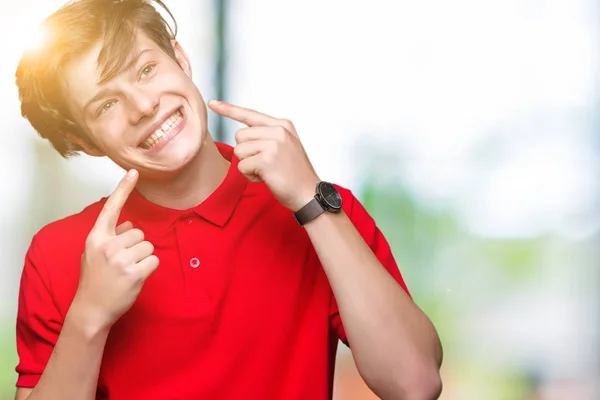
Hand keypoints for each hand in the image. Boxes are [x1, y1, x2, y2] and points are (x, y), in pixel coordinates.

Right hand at [73, 170, 158, 330]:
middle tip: (123, 263)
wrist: (92, 309)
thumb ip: (111, 236)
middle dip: (136, 246)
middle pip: (139, 232)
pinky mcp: (134, 272)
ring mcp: (120, 259)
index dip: (123, 189)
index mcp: (96, 237)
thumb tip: (130, 224)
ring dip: (143, 257)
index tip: (134, 171)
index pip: (111, 208)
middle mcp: (107, 245)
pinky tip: (135, 278)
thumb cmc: (95, 280)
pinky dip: (149, 268)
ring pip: (148, 246)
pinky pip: (154, 260)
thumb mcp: (95, 254)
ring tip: (128, 271)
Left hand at [208, 100, 319, 210]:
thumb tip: (241, 135)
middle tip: (266, 164)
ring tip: (268, 172)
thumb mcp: (286, 146)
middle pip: (239, 136)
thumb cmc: (295, 174)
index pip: (250, 114)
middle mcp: (279, 130)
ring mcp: (273, 144)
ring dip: (248, 165)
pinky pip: (242, 166)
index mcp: (283, 125)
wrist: (310, 194)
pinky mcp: (266, 159)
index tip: (212, 103)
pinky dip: (250, 176)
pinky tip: (267, 179)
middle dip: (246, 153)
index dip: (229, 109)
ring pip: (238, 150)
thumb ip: (268, 136)